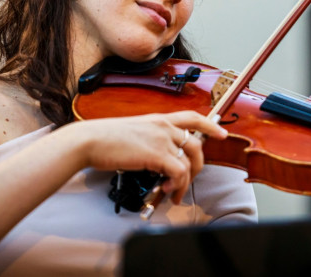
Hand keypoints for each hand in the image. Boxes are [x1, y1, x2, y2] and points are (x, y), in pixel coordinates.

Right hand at [64, 110, 227, 203]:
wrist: (89, 141)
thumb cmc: (104, 139)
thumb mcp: (133, 133)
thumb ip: (150, 141)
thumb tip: (158, 161)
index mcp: (159, 119)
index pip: (193, 117)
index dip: (210, 124)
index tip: (221, 132)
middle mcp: (164, 127)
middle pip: (197, 145)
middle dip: (197, 167)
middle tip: (187, 182)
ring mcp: (162, 139)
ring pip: (189, 162)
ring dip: (184, 182)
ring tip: (172, 193)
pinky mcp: (157, 154)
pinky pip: (179, 172)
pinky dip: (177, 184)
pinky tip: (166, 190)